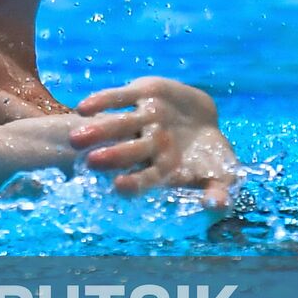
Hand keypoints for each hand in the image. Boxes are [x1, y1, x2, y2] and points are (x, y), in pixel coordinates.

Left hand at [69, 77, 239, 208]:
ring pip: (118, 125)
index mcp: (164, 167)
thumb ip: (219, 190)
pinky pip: (118, 97)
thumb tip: (218, 205)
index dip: (134, 183)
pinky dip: (101, 101)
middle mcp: (148, 144)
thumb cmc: (210, 155)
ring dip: (98, 131)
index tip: (120, 186)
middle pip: (127, 152)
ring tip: (75, 138)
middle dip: (111, 157)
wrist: (203, 117)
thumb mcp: (222, 173)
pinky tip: (83, 107)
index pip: (146, 178)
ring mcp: (143, 118)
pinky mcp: (142, 92)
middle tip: (91, 162)